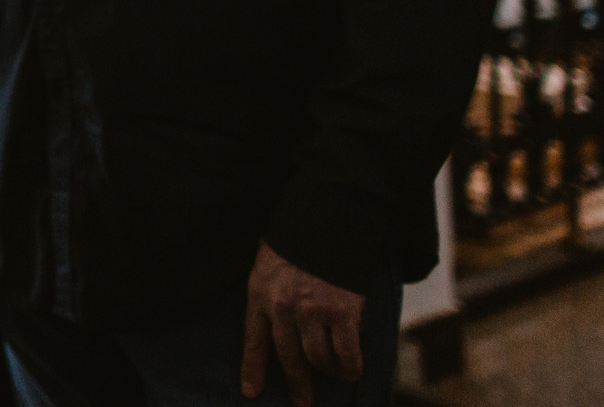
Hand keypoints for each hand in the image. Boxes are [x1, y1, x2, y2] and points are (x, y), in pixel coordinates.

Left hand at [242, 242, 365, 405]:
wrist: (327, 215)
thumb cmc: (297, 234)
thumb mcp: (269, 260)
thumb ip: (272, 288)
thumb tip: (282, 315)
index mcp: (260, 292)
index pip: (253, 339)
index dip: (252, 368)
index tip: (250, 391)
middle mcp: (282, 307)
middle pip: (288, 356)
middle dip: (297, 384)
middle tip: (302, 402)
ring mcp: (312, 311)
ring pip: (318, 359)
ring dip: (328, 373)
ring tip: (335, 376)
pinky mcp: (341, 312)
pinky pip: (346, 353)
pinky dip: (350, 367)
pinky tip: (353, 370)